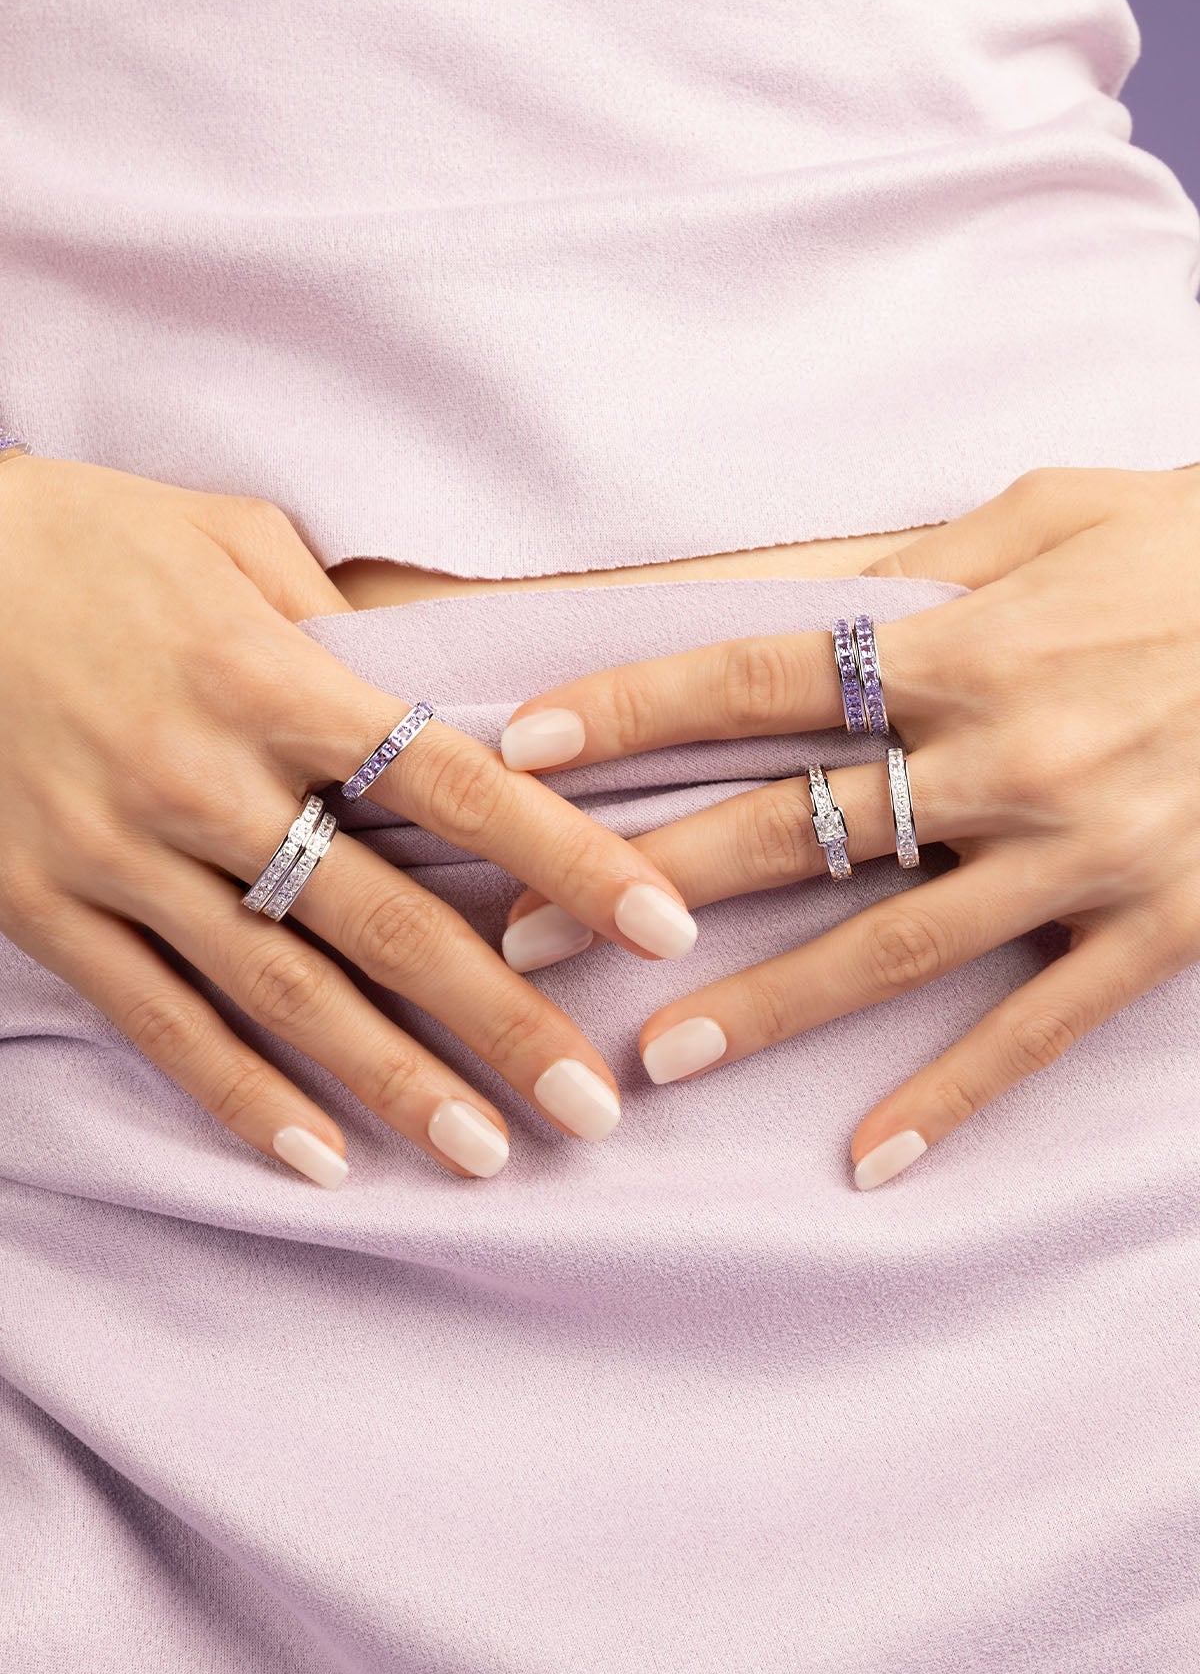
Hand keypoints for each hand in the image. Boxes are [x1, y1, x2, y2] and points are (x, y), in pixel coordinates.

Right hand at [0, 456, 698, 1184]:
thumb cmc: (68, 538)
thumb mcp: (216, 530)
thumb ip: (335, 610)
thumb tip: (433, 669)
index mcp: (269, 676)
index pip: (458, 785)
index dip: (572, 860)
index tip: (661, 928)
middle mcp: (206, 779)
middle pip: (388, 919)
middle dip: (502, 1019)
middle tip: (595, 1105)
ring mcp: (120, 857)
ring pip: (282, 995)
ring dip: (393, 1085)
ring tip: (488, 1155)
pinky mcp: (44, 910)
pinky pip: (158, 1022)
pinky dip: (240, 1099)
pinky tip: (320, 1159)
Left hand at [499, 465, 1199, 1187]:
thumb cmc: (1197, 549)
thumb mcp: (1057, 513)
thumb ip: (917, 563)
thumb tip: (780, 595)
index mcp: (976, 641)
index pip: (764, 672)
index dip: (635, 707)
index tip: (522, 744)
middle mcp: (1013, 755)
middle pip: (793, 825)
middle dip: (647, 882)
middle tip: (527, 935)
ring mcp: (1086, 853)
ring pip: (891, 945)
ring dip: (764, 1007)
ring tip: (653, 1061)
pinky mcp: (1161, 928)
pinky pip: (1040, 1029)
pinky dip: (954, 1097)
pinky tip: (869, 1160)